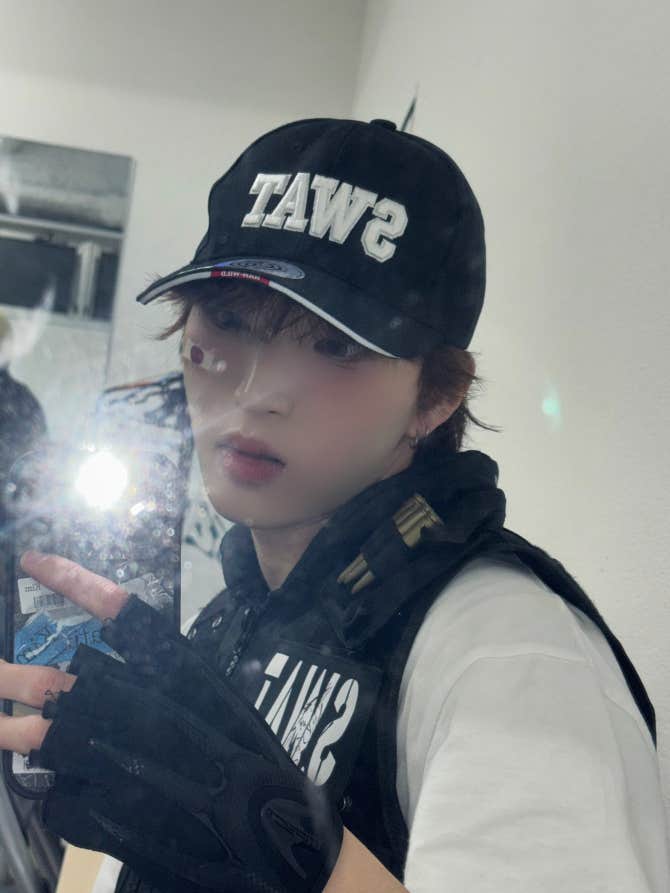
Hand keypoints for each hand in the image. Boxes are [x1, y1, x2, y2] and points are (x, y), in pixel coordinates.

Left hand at [0, 551, 342, 892]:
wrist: (263, 827)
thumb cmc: (248, 754)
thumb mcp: (213, 696)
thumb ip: (162, 678)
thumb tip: (110, 669)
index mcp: (171, 668)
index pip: (112, 608)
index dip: (70, 581)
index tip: (34, 562)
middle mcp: (133, 704)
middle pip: (52, 680)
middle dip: (11, 677)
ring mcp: (109, 757)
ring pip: (39, 736)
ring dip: (12, 731)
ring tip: (0, 726)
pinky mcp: (99, 808)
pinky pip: (58, 792)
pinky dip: (56, 788)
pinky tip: (64, 786)